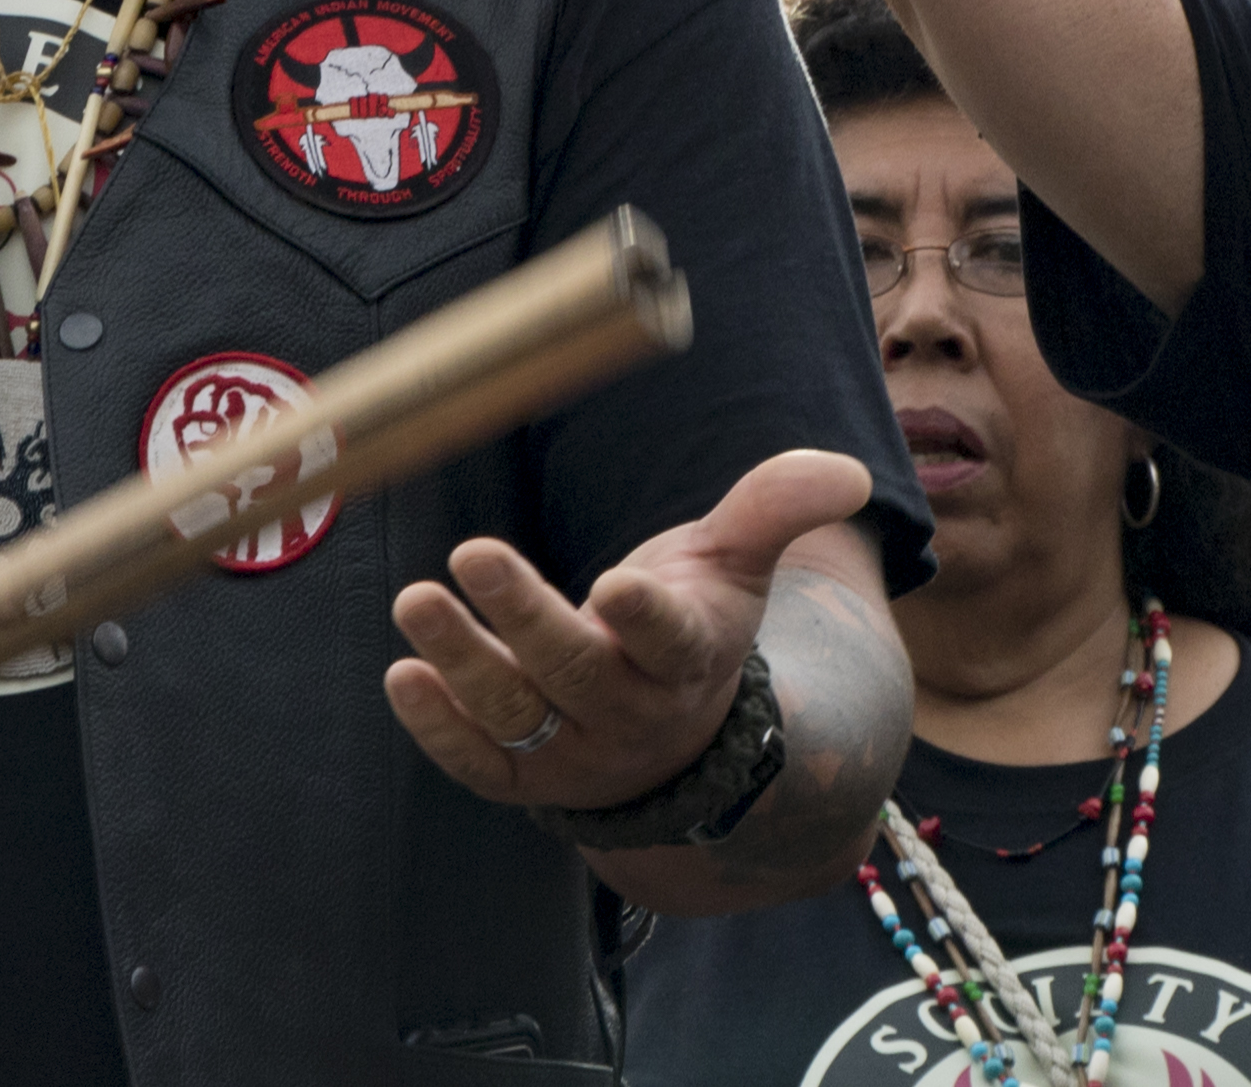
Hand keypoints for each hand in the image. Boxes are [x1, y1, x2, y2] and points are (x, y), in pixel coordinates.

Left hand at [385, 449, 871, 811]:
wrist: (670, 741)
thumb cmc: (694, 626)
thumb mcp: (736, 565)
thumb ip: (775, 509)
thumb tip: (847, 472)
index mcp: (687, 658)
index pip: (669, 641)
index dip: (644, 617)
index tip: (617, 583)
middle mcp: (630, 713)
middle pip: (573, 672)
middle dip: (523, 616)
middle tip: (472, 553)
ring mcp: (572, 752)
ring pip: (514, 713)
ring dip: (460, 660)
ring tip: (416, 601)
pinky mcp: (522, 777)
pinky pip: (477, 762)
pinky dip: (437, 727)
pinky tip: (403, 676)